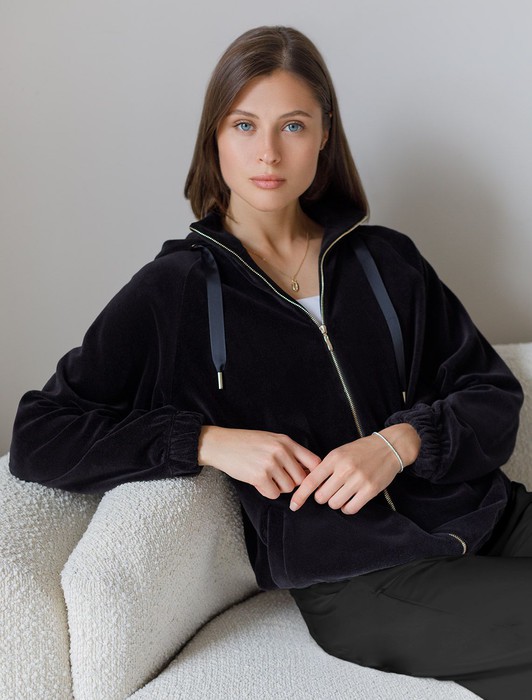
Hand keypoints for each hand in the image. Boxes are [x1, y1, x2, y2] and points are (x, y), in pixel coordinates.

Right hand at [198, 425, 321, 499]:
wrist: (221, 444)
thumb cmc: (245, 443)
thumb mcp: (271, 439)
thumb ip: (289, 452)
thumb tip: (307, 470)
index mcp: (285, 441)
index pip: (314, 461)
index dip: (313, 473)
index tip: (305, 478)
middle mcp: (280, 451)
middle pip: (301, 479)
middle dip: (291, 482)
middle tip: (278, 478)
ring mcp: (270, 464)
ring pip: (288, 488)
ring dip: (278, 487)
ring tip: (266, 478)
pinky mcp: (259, 476)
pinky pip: (273, 494)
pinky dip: (267, 491)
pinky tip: (258, 482)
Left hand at [289, 424, 420, 514]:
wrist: (388, 447)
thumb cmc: (361, 450)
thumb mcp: (339, 452)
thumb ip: (325, 467)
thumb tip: (308, 485)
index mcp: (334, 458)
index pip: (311, 480)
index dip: (300, 495)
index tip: (294, 505)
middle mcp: (345, 469)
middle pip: (322, 496)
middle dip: (322, 497)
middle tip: (330, 490)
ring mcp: (358, 480)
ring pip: (335, 504)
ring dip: (335, 502)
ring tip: (342, 493)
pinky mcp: (370, 490)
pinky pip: (351, 508)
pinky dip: (347, 507)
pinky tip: (350, 499)